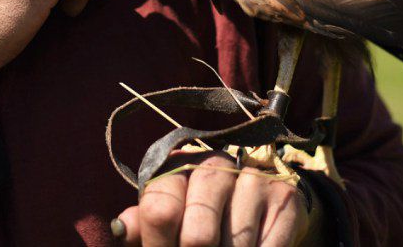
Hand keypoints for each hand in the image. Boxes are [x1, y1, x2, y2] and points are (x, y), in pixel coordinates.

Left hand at [113, 151, 321, 246]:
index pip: (159, 211)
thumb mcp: (169, 218)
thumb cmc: (200, 215)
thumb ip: (143, 224)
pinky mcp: (283, 197)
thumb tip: (118, 230)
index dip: (159, 245)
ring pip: (234, 246)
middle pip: (198, 236)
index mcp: (176, 166)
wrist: (259, 206)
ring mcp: (251, 178)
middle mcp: (213, 164)